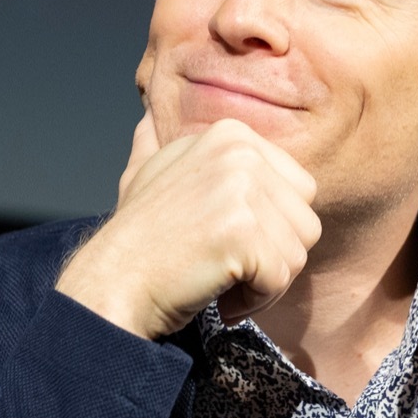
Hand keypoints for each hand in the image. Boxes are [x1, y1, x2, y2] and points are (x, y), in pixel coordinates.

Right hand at [55, 113, 321, 338]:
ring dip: (264, 282)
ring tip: (220, 280)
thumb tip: (148, 116)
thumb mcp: (146, 174)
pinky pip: (280, 278)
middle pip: (305, 221)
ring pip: (297, 252)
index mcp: (231, 134)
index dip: (271, 229)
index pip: (300, 190)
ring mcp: (240, 189)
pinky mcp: (241, 231)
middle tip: (226, 267)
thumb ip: (157, 143)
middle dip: (273, 257)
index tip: (228, 243)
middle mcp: (240, 152)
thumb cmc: (137, 239)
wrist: (112, 283)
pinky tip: (219, 298)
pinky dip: (254, 301)